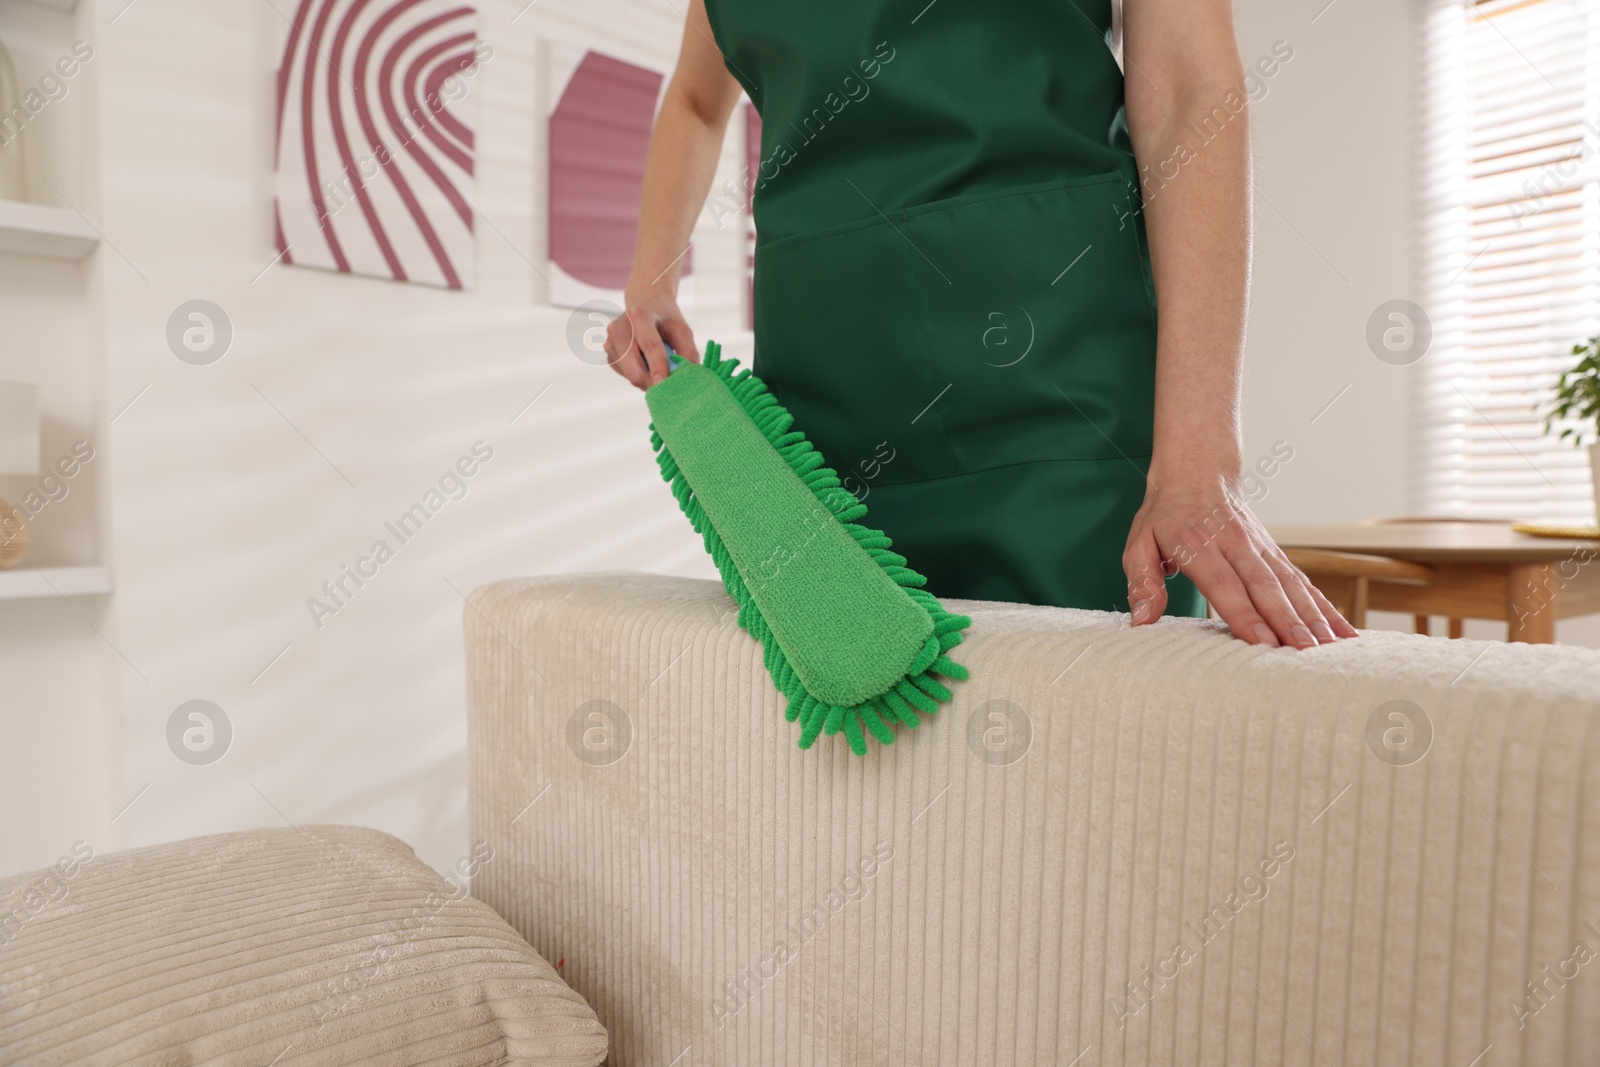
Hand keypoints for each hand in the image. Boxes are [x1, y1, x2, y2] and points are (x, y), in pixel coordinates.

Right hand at [605, 282, 699, 389]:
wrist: (644, 304)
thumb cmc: (665, 319)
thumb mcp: (682, 329)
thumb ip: (688, 351)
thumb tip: (687, 377)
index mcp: (640, 316)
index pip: (650, 345)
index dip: (657, 366)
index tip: (664, 384)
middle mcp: (620, 327)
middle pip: (633, 367)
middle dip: (652, 382)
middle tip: (668, 387)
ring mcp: (610, 341)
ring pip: (630, 375)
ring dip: (647, 378)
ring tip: (657, 363)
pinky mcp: (609, 353)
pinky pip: (625, 375)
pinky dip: (639, 374)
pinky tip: (644, 361)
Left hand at [1122, 464, 1358, 647]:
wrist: (1198, 470)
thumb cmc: (1165, 515)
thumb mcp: (1138, 543)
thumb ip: (1141, 581)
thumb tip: (1142, 620)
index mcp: (1197, 544)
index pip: (1224, 583)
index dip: (1244, 613)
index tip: (1262, 641)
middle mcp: (1235, 544)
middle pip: (1265, 585)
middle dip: (1287, 620)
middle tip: (1306, 651)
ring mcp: (1260, 546)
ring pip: (1290, 582)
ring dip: (1312, 614)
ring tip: (1331, 646)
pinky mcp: (1274, 551)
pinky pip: (1302, 580)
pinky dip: (1324, 605)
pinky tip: (1342, 630)